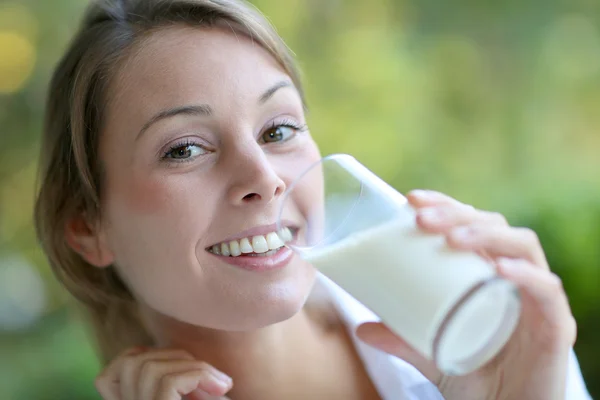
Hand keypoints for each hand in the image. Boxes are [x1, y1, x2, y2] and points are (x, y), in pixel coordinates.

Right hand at [95, 347, 232, 399]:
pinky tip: (221, 391)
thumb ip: (180, 385)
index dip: (143, 357)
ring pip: (147, 368)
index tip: (184, 372)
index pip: (110, 374)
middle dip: (177, 358)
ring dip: (191, 368)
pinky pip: (167, 383)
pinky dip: (198, 377)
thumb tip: (182, 359)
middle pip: (133, 363)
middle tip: (214, 382)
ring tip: (219, 388)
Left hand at [356, 190, 576, 399]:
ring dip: (486, 234)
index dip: (445, 205)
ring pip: (523, 246)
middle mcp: (514, 276)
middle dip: (457, 214)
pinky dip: (526, 274)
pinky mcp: (556, 325)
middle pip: (493, 225)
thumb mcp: (431, 353)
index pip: (470, 224)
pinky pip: (548, 290)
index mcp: (486, 273)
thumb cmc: (475, 376)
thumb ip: (401, 339)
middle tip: (421, 218)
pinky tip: (499, 269)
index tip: (411, 200)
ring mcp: (536, 297)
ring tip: (452, 238)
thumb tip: (361, 329)